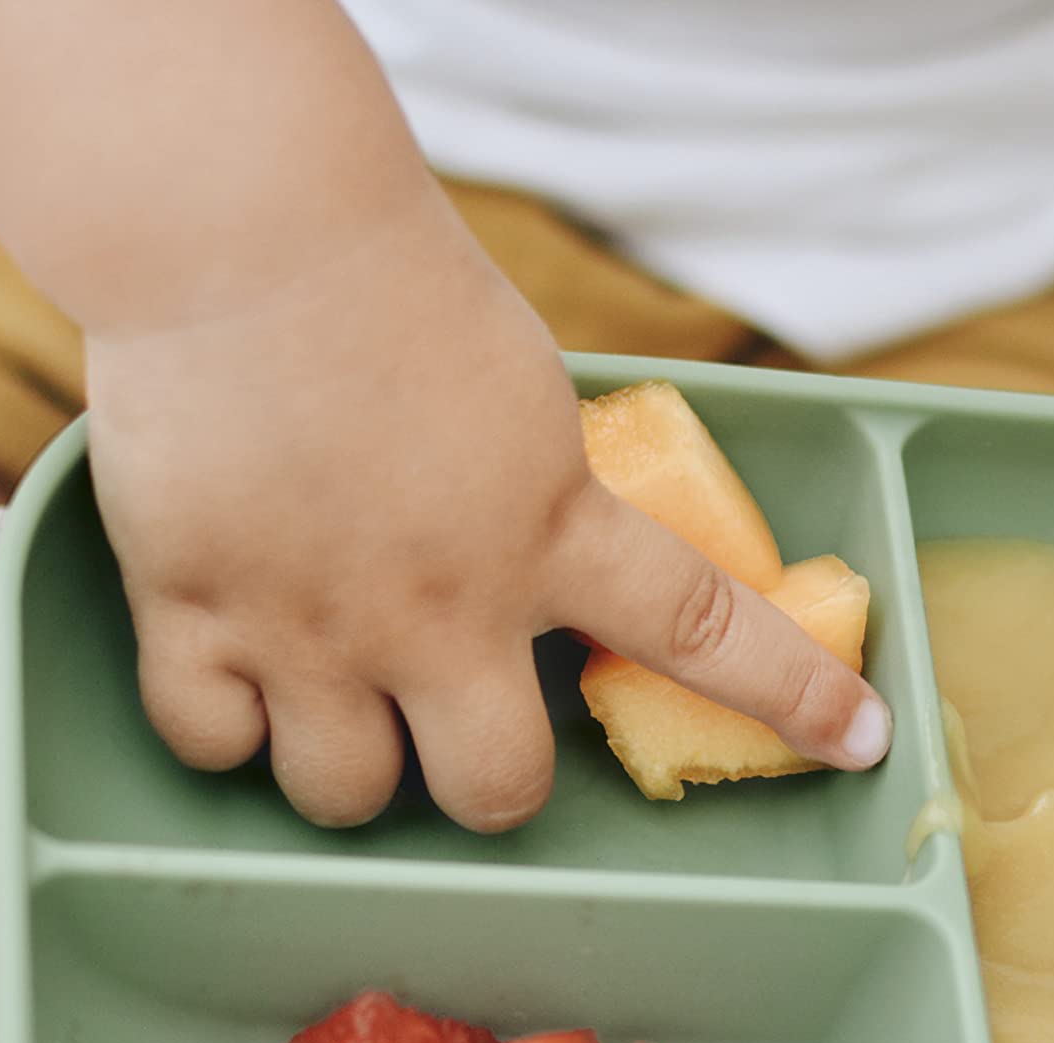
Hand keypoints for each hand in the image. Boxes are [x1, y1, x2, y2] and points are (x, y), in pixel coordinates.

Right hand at [83, 201, 890, 829]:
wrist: (247, 234)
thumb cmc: (389, 284)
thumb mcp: (524, 399)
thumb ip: (542, 498)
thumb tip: (546, 556)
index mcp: (549, 528)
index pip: (703, 631)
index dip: (788, 696)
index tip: (856, 738)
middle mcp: (441, 606)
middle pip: (495, 795)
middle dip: (487, 782)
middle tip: (459, 721)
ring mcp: (315, 624)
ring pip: (349, 797)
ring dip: (353, 766)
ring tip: (333, 693)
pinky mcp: (197, 613)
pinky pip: (212, 747)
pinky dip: (229, 727)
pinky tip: (236, 674)